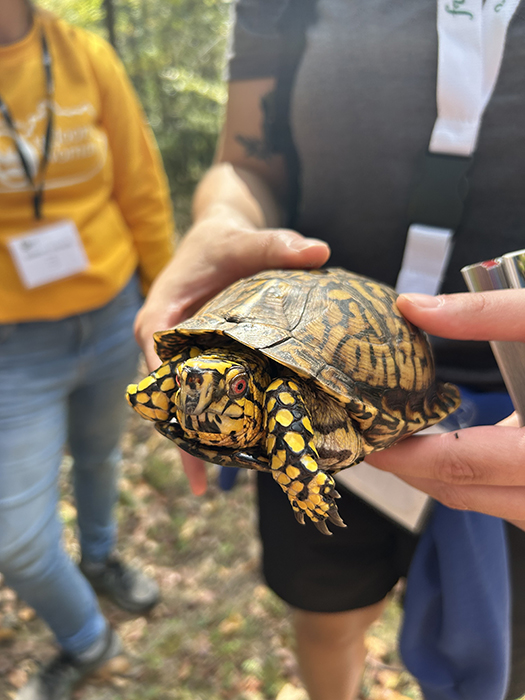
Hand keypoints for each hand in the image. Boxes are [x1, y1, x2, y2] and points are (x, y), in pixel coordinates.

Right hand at [134, 212, 329, 493]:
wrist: (218, 235)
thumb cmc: (222, 240)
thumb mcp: (245, 240)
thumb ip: (277, 246)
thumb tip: (321, 251)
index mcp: (160, 318)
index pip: (158, 367)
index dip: (177, 403)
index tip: (200, 436)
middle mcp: (162, 345)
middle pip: (171, 397)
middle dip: (193, 434)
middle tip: (219, 476)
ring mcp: (181, 357)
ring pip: (188, 404)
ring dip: (206, 437)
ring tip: (236, 474)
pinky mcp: (201, 362)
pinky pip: (206, 396)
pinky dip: (222, 420)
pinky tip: (247, 449)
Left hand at [367, 289, 524, 524]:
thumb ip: (490, 314)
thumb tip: (415, 308)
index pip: (464, 466)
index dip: (407, 458)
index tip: (370, 440)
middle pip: (468, 493)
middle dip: (413, 471)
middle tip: (376, 444)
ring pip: (491, 503)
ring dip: (444, 479)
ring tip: (408, 447)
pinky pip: (515, 503)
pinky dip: (480, 481)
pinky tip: (461, 454)